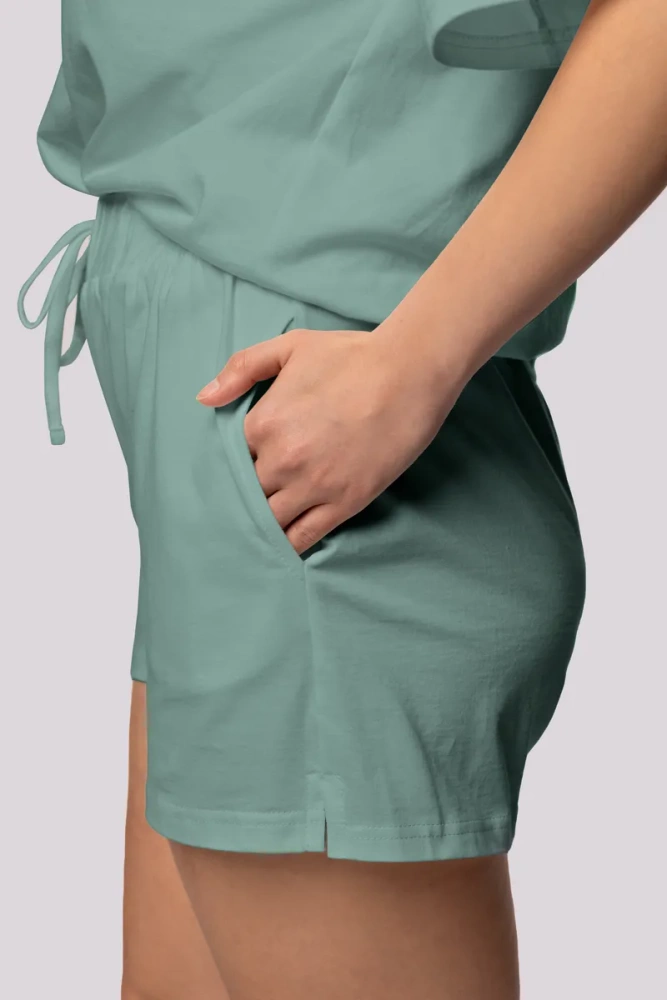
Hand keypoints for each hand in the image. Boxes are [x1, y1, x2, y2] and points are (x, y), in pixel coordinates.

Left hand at [197, 324, 464, 553]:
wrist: (409, 373)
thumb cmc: (352, 355)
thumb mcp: (290, 347)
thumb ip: (242, 369)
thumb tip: (204, 398)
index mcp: (262, 423)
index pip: (234, 458)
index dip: (242, 462)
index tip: (252, 465)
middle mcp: (281, 460)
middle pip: (249, 493)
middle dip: (251, 495)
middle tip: (255, 500)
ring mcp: (312, 486)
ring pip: (270, 521)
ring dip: (265, 524)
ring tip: (262, 530)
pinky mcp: (344, 503)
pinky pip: (304, 536)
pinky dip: (289, 545)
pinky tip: (283, 548)